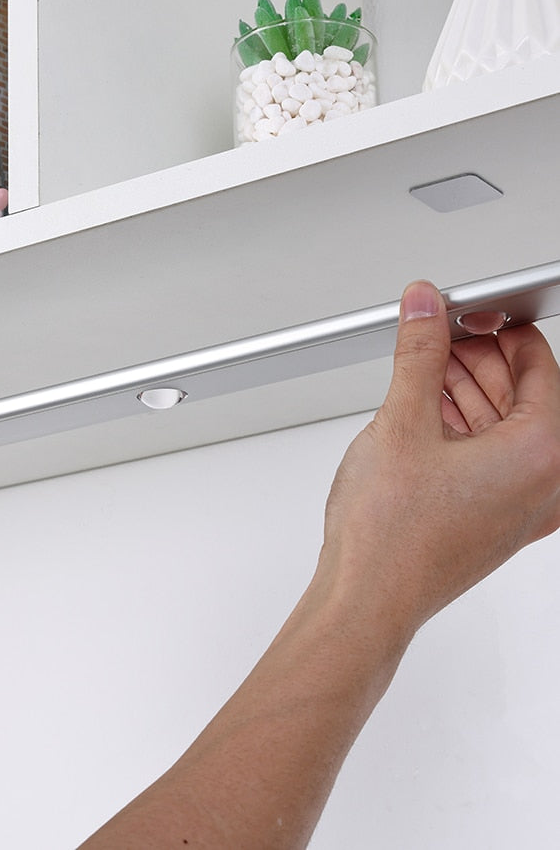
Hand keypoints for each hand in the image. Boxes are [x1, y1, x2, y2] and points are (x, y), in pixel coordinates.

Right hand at [321, 280, 559, 636]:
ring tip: (421, 368)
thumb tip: (425, 309)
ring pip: (505, 425)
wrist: (366, 600)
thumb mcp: (401, 423)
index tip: (464, 313)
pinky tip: (423, 408)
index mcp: (544, 454)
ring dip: (466, 390)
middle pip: (524, 394)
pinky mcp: (493, 518)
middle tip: (437, 333)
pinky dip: (461, 426)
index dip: (497, 328)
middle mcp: (545, 483)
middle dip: (478, 358)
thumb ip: (418, 355)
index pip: (538, 363)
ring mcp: (520, 506)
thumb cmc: (390, 536)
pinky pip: (490, 456)